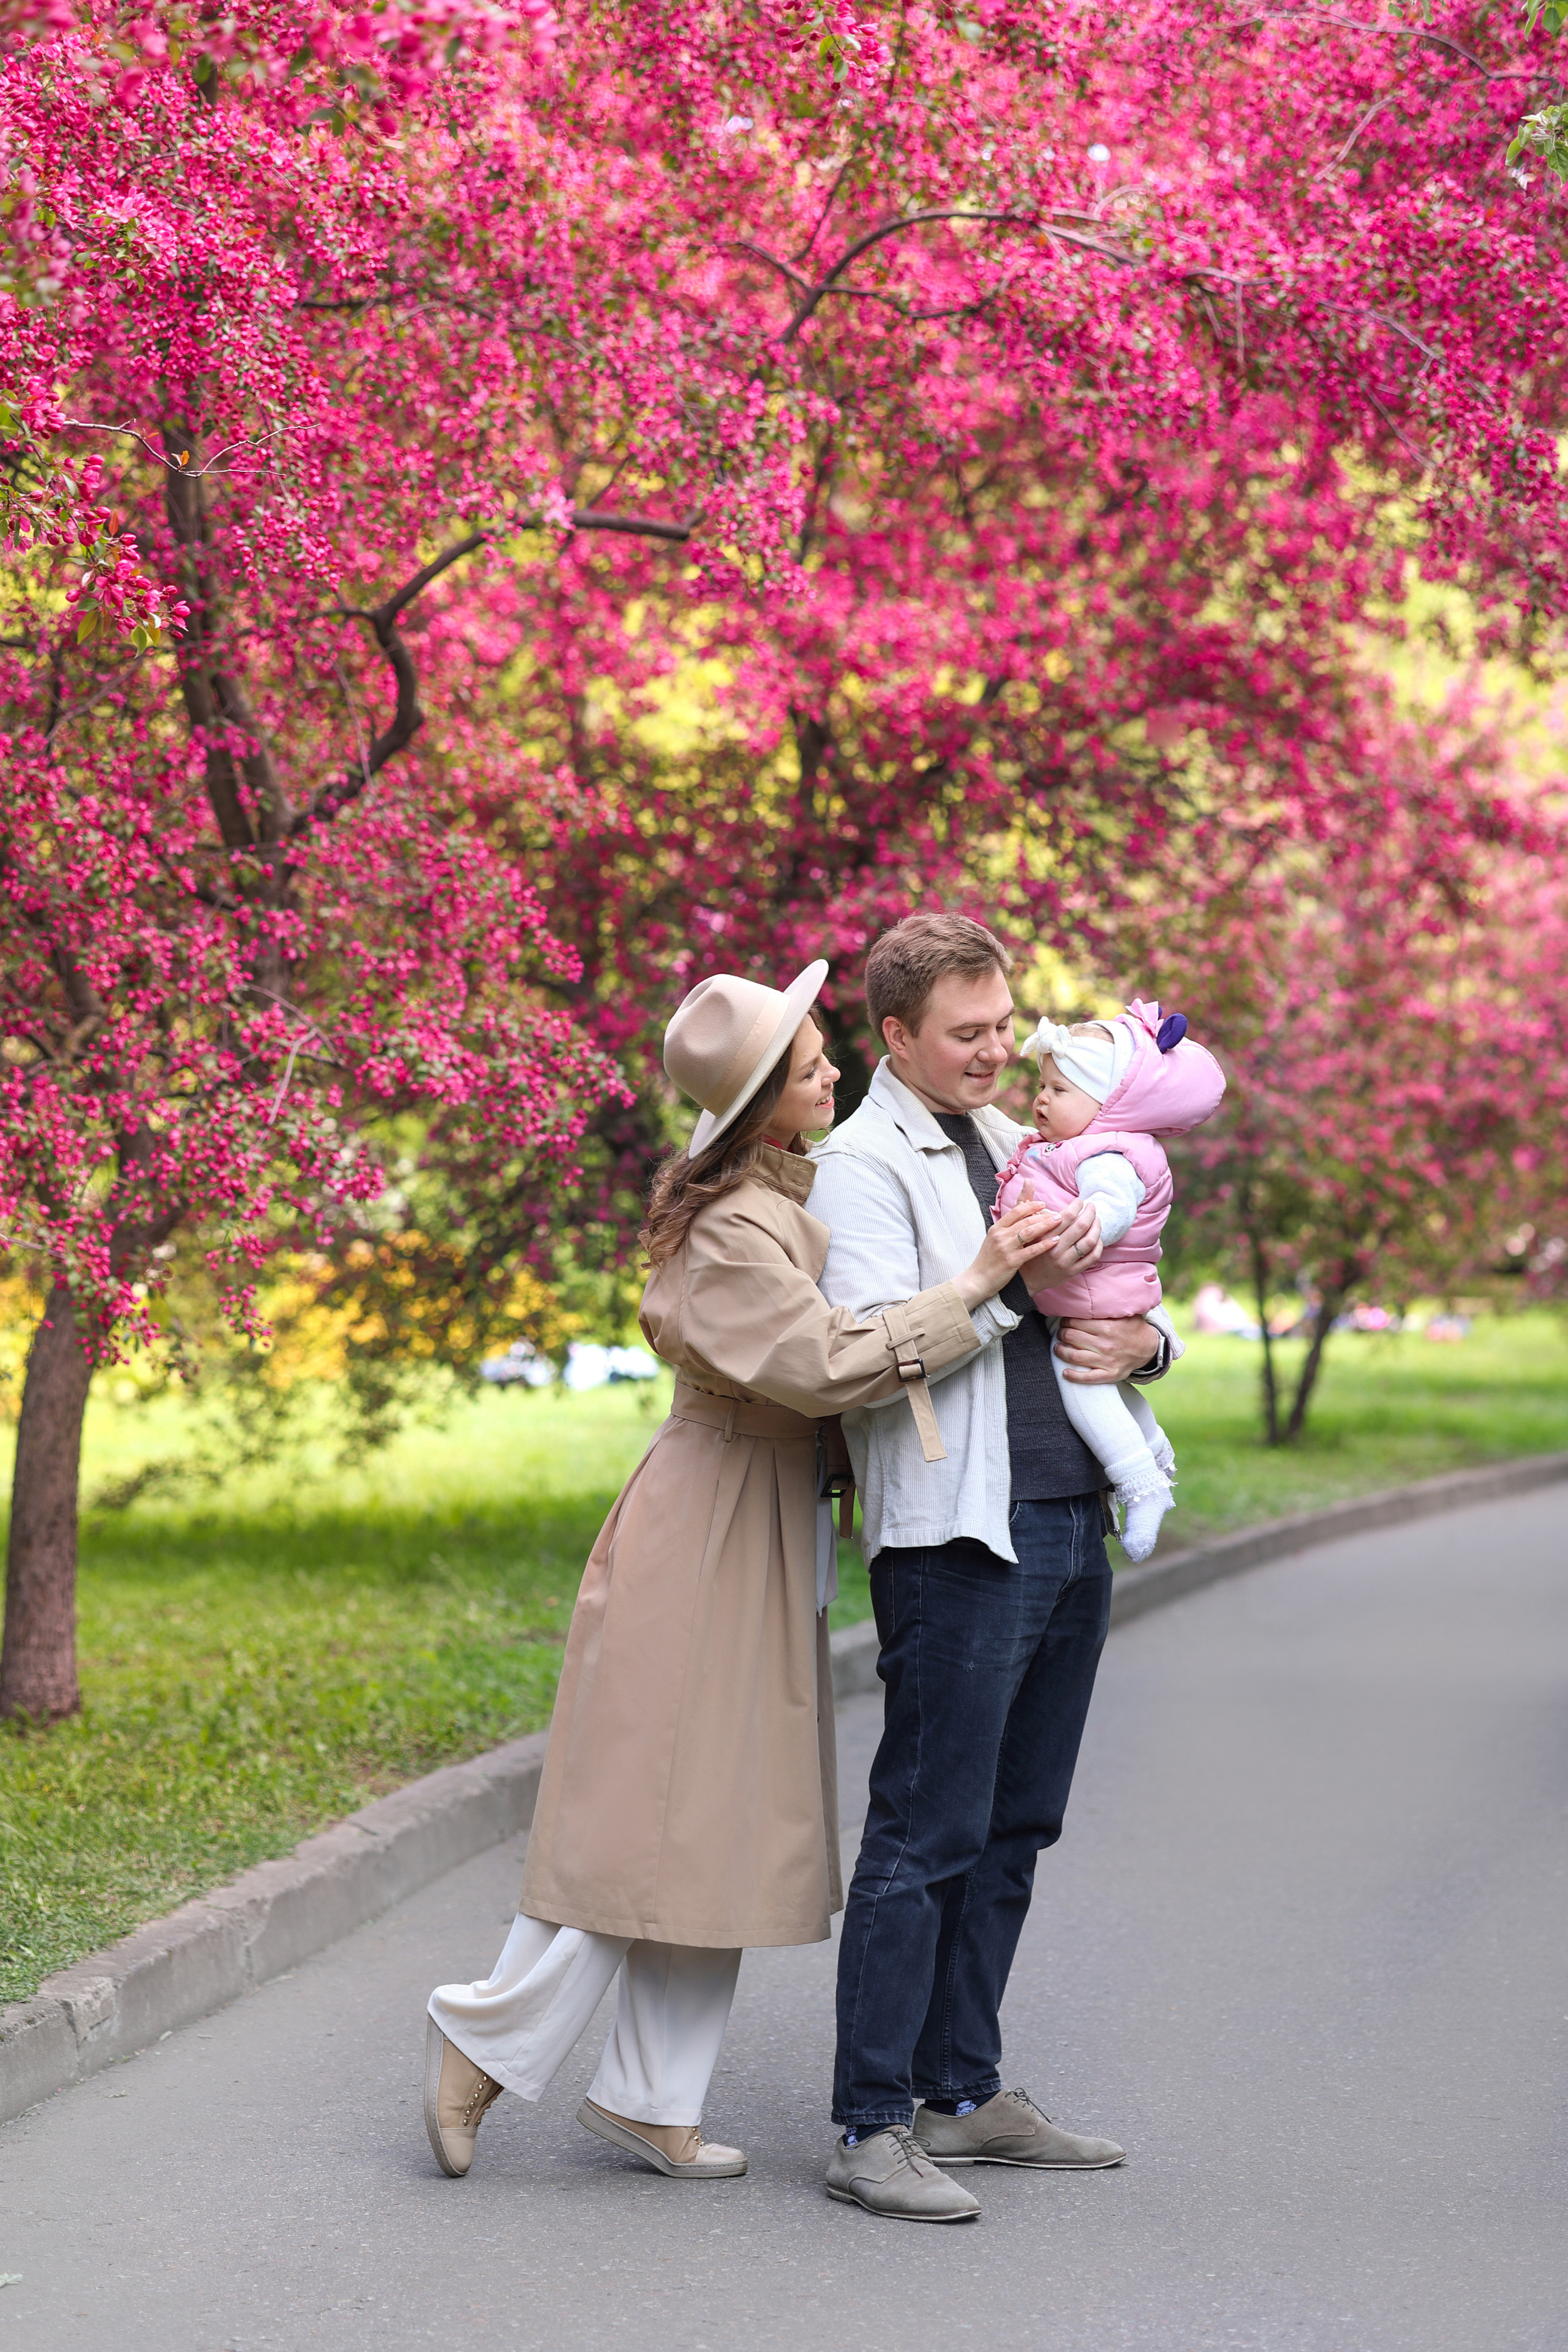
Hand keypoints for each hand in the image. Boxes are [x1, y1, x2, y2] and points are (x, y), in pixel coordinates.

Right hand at [953, 1186, 1061, 1308]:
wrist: (978, 1280)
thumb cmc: (988, 1261)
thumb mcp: (994, 1240)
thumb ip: (1007, 1228)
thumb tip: (1022, 1218)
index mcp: (996, 1228)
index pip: (1015, 1211)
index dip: (1030, 1205)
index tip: (1043, 1203)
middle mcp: (1000, 1235)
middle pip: (1025, 1220)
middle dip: (1043, 1215)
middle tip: (1058, 1213)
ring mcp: (1006, 1248)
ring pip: (1029, 1232)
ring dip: (1046, 1225)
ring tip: (1059, 1221)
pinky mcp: (1011, 1261)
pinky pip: (1031, 1250)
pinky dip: (1044, 1244)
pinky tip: (1055, 1241)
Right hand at [1017, 1195, 1101, 1288]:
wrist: (1024, 1279)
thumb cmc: (1023, 1247)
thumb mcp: (1019, 1225)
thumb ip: (1024, 1202)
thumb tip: (1027, 1180)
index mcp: (1042, 1235)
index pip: (1065, 1216)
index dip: (1076, 1206)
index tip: (1079, 1201)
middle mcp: (1054, 1249)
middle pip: (1081, 1226)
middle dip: (1090, 1213)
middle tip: (1092, 1207)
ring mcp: (1064, 1262)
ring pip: (1089, 1241)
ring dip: (1096, 1228)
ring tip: (1096, 1220)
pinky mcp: (1071, 1272)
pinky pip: (1091, 1258)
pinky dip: (1098, 1246)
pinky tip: (1096, 1238)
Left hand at [1054, 1315, 1161, 1384]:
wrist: (1149, 1349)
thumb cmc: (1133, 1328)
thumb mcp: (1124, 1313)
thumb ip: (1108, 1306)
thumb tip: (1090, 1295)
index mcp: (1107, 1327)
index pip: (1076, 1322)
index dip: (1066, 1321)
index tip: (1065, 1321)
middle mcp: (1105, 1344)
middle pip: (1072, 1337)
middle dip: (1062, 1334)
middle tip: (1061, 1333)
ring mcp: (1107, 1361)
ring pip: (1075, 1356)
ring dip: (1061, 1352)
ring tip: (1057, 1348)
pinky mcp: (1110, 1374)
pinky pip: (1088, 1377)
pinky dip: (1073, 1376)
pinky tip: (1065, 1372)